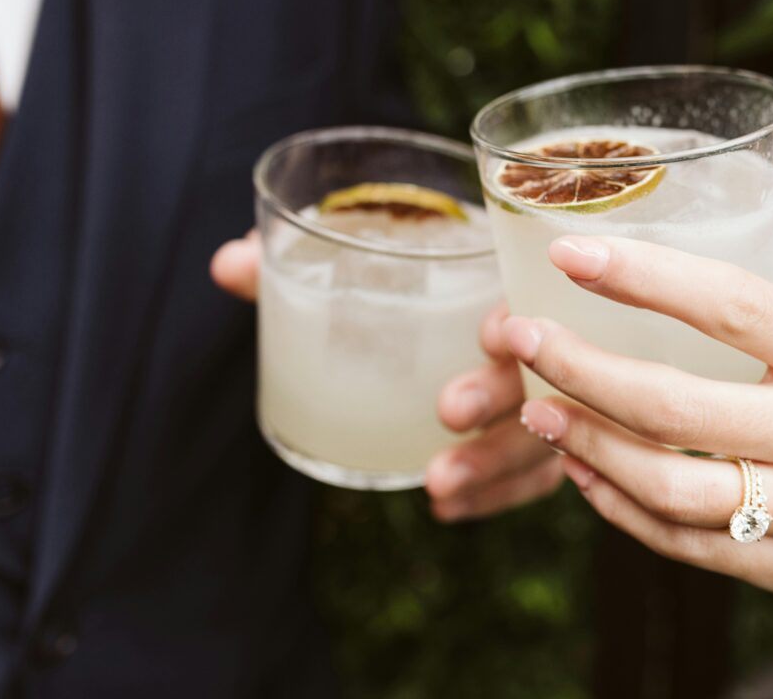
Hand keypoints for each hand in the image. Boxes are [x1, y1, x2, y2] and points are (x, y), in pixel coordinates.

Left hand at [209, 235, 560, 519]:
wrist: (439, 300)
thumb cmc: (397, 276)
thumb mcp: (349, 265)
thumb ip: (295, 263)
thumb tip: (226, 266)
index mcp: (501, 275)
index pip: (535, 292)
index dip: (520, 314)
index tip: (489, 334)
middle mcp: (536, 335)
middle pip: (544, 368)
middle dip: (498, 393)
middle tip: (448, 411)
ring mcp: (545, 393)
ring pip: (543, 432)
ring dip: (495, 462)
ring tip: (439, 484)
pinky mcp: (536, 436)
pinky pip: (532, 475)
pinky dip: (494, 495)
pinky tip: (449, 509)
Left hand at [499, 235, 772, 598]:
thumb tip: (704, 229)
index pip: (733, 308)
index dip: (644, 279)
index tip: (570, 253)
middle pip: (679, 408)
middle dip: (581, 371)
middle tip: (520, 340)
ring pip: (673, 489)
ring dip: (588, 450)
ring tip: (537, 412)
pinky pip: (689, 544)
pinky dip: (622, 509)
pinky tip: (584, 472)